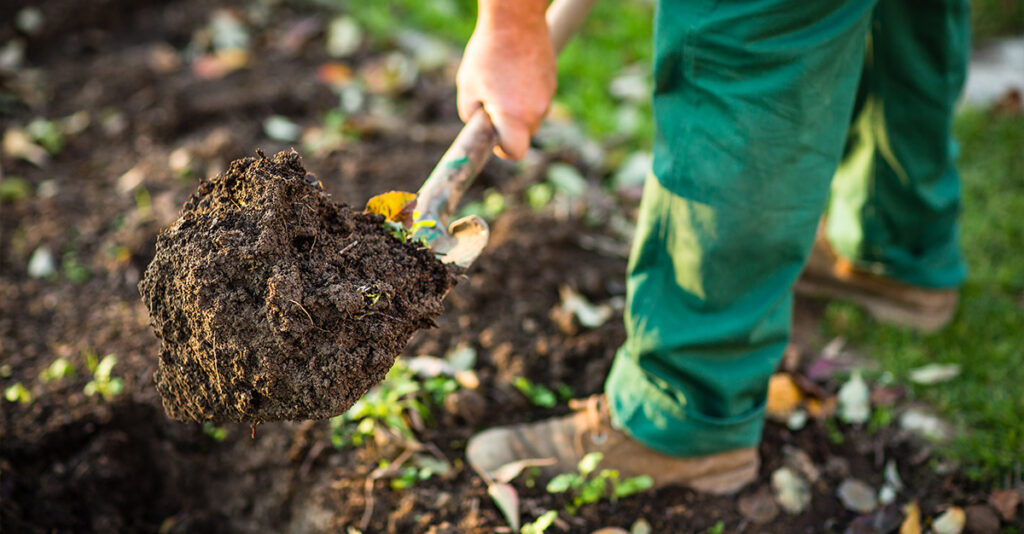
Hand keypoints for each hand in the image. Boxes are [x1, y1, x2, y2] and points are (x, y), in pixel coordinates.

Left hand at [456, 2, 555, 159]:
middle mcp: (536, 111)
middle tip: (491, 104)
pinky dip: (526, 92)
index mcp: (514, 117)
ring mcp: (547, 96)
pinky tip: (514, 71)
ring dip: (517, 108)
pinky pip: (538, 98)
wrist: (515, 20)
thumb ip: (471, 116)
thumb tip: (480, 127)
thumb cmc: (487, 54)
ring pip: (531, 116)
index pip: (516, 153)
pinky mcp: (552, 81)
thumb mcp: (467, 88)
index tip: (494, 139)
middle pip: (524, 135)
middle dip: (508, 127)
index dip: (503, 150)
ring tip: (501, 82)